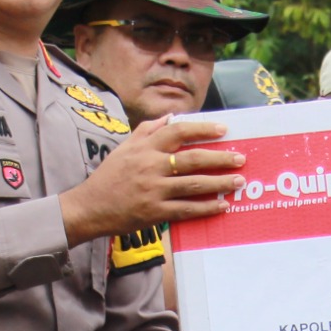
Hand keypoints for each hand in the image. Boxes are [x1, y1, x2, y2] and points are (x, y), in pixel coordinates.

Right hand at [58, 118, 243, 243]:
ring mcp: (154, 191)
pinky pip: (186, 209)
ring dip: (219, 183)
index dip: (202, 129)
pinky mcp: (155, 212)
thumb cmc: (109, 176)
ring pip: (193, 185)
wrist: (90, 207)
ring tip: (238, 182)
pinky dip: (206, 208)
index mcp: (144, 148)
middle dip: (220, 158)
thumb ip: (147, 130)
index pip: (177, 132)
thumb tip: (170, 118)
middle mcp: (150, 167)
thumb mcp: (124, 148)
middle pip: (192, 159)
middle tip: (240, 159)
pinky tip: (221, 206)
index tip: (223, 131)